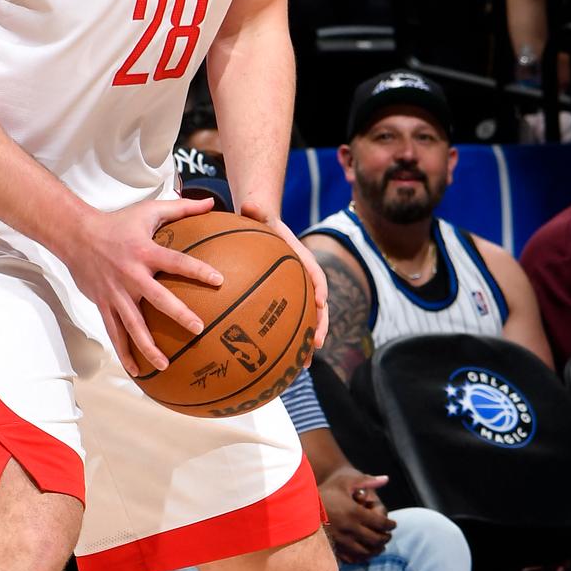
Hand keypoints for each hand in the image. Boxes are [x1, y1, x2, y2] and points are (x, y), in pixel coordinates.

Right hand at [59, 194, 223, 376]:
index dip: (198, 270)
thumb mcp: (149, 210)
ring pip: (133, 325)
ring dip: (148, 346)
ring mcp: (116, 294)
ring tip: (165, 365)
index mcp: (145, 252)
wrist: (76, 235)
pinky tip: (137, 371)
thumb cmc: (117, 222)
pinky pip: (115, 333)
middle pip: (157, 298)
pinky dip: (124, 353)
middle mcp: (131, 275)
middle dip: (178, 314)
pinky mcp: (104, 305)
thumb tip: (211, 203)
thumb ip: (182, 208)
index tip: (219, 280)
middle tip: (198, 328)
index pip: (177, 262)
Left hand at [237, 203, 328, 350]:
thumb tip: (249, 205)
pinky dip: (284, 341)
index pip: (314, 272)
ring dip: (306, 342)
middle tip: (318, 344)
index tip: (321, 301)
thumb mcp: (256, 211)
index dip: (318, 286)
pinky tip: (275, 362)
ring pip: (305, 319)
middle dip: (319, 325)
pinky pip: (286, 322)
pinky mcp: (281, 300)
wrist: (261, 222)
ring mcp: (293, 291)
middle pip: (316, 304)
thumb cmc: (259, 218)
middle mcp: (301, 277)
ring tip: (301, 365)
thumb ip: (255, 209)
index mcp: (298, 257)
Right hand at [320, 465, 393, 561]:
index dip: (390, 525)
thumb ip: (367, 481)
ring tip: (380, 545)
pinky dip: (362, 557)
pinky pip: (352, 558)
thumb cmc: (326, 491)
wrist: (301, 506)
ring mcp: (341, 541)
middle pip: (375, 539)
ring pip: (366, 551)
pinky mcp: (333, 549)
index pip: (380, 524)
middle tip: (388, 535)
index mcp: (354, 513)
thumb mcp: (346, 481)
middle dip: (385, 538)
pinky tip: (365, 552)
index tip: (393, 524)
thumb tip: (386, 479)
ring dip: (376, 550)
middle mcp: (349, 529)